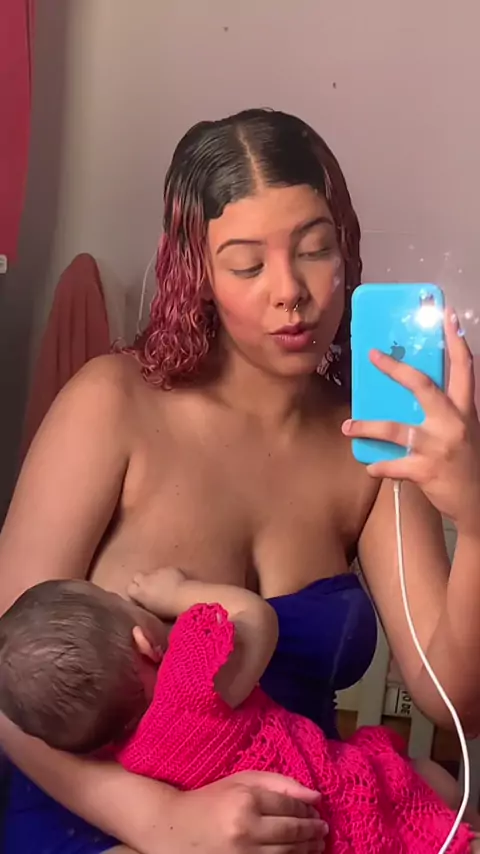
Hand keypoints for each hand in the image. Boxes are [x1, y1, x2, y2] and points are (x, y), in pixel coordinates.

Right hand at [128, 566, 186, 616]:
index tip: (139, 597)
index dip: (134, 592)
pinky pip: (165, 571)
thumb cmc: (168, 610)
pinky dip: (168, 575)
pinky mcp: (169, 568)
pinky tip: (175, 582)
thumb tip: (143, 601)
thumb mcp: (151, 611)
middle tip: (149, 589)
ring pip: (152, 573)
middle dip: (141, 581)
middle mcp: (145, 579)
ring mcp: (157, 571)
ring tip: (164, 586)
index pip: (129, 588)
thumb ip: (144, 603)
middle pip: (136, 576)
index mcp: (139, 592)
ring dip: (155, 578)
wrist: (185, 597)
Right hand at [157, 772, 326, 853]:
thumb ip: (279, 782)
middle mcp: (245, 828)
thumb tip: (316, 795)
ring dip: (307, 849)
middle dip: (312, 831)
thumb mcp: (240, 780)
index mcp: (245, 800)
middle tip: (323, 829)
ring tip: (317, 844)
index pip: (288, 804)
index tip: (316, 810)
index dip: (306, 808)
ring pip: (286, 853)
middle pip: (291, 831)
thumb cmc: (209, 800)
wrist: (172, 829)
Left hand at [343, 308, 479, 533]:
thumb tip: (408, 391)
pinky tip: (369, 465)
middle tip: (371, 355)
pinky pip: (393, 464)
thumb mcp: (462, 429)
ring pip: (396, 429)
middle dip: (395, 368)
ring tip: (347, 427)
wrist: (477, 502)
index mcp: (464, 409)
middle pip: (423, 385)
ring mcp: (439, 446)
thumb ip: (443, 411)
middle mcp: (454, 422)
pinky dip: (379, 465)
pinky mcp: (427, 471)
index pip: (463, 367)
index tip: (446, 314)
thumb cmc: (464, 461)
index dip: (455, 340)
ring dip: (367, 426)